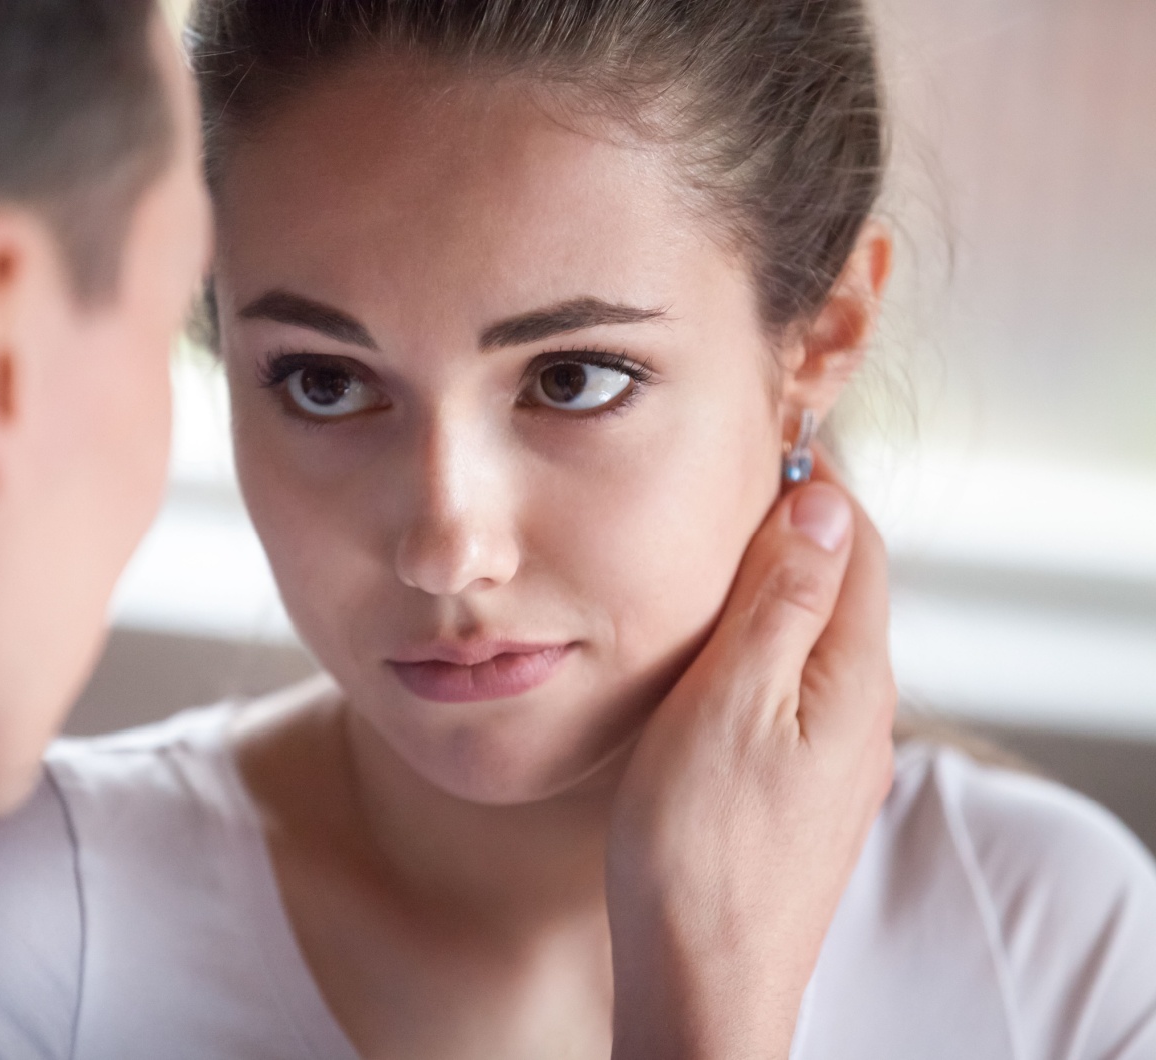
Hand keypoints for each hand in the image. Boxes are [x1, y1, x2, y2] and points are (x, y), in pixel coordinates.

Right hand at [606, 457, 896, 1059]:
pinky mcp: (800, 789)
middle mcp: (859, 712)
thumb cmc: (701, 851)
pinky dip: (757, 646)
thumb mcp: (729, 704)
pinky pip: (791, 687)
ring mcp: (833, 755)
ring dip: (770, 586)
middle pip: (840, 584)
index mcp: (851, 677)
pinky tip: (704, 657)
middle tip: (716, 482)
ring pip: (811, 638)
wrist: (703, 980)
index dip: (809, 481)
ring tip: (700, 554)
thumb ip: (779, 603)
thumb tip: (822, 504)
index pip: (854, 540)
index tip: (752, 439)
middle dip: (790, 526)